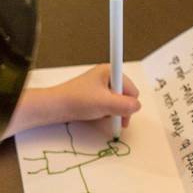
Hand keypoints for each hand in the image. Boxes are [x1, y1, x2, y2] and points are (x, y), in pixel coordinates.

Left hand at [2, 64, 140, 138]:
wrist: (55, 107)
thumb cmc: (77, 101)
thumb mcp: (105, 103)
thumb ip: (125, 105)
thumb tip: (137, 106)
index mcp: (109, 71)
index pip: (131, 88)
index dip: (129, 102)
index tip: (123, 113)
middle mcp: (105, 76)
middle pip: (125, 95)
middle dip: (122, 109)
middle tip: (116, 121)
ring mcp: (98, 86)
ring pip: (116, 101)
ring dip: (114, 112)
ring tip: (103, 117)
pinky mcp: (93, 95)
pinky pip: (107, 104)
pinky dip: (106, 112)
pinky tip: (97, 116)